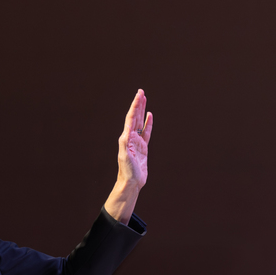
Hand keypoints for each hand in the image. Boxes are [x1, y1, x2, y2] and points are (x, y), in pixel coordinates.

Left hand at [104, 89, 151, 223]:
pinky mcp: (143, 148)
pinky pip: (146, 132)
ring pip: (140, 122)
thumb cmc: (127, 171)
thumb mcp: (125, 157)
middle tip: (141, 91)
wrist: (131, 182)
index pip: (131, 118)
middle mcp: (130, 137)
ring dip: (142, 111)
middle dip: (138, 104)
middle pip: (135, 117)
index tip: (139, 95)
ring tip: (144, 99)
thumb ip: (125, 144)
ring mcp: (137, 142)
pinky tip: (149, 116)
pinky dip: (148, 124)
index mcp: (126, 137)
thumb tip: (127, 131)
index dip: (135, 106)